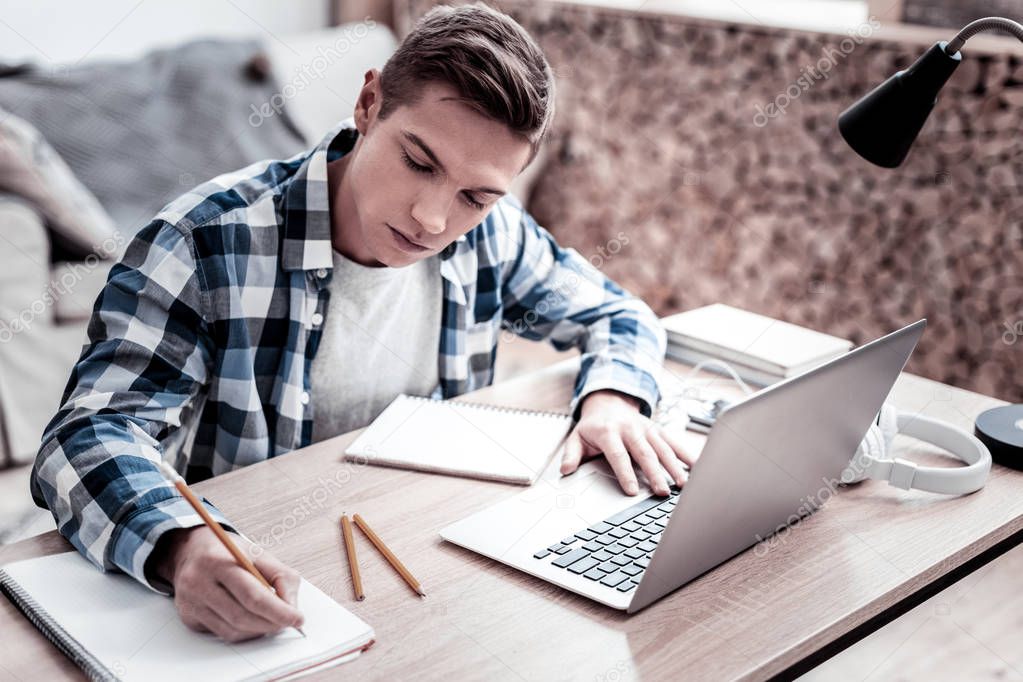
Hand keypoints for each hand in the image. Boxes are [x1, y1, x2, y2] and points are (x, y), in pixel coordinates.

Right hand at [150, 526, 303, 641]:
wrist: (190, 550)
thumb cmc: (228, 552)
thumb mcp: (257, 553)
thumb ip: (281, 576)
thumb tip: (291, 606)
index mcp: (218, 561)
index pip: (253, 595)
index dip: (279, 611)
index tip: (297, 618)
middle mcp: (199, 582)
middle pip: (242, 616)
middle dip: (271, 623)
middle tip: (287, 622)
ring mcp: (190, 602)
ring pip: (232, 630)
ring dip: (258, 630)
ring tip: (272, 621)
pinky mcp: (188, 617)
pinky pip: (222, 634)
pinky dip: (243, 632)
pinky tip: (252, 621)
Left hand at [561, 390, 694, 495]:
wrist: (608, 401)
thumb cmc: (593, 426)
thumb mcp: (577, 437)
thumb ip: (571, 455)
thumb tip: (565, 471)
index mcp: (608, 432)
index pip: (618, 455)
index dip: (625, 473)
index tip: (632, 491)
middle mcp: (630, 428)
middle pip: (644, 453)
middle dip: (655, 473)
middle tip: (662, 491)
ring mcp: (646, 428)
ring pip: (662, 448)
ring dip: (673, 466)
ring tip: (682, 484)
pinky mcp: (657, 429)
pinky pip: (673, 441)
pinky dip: (685, 453)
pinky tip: (695, 466)